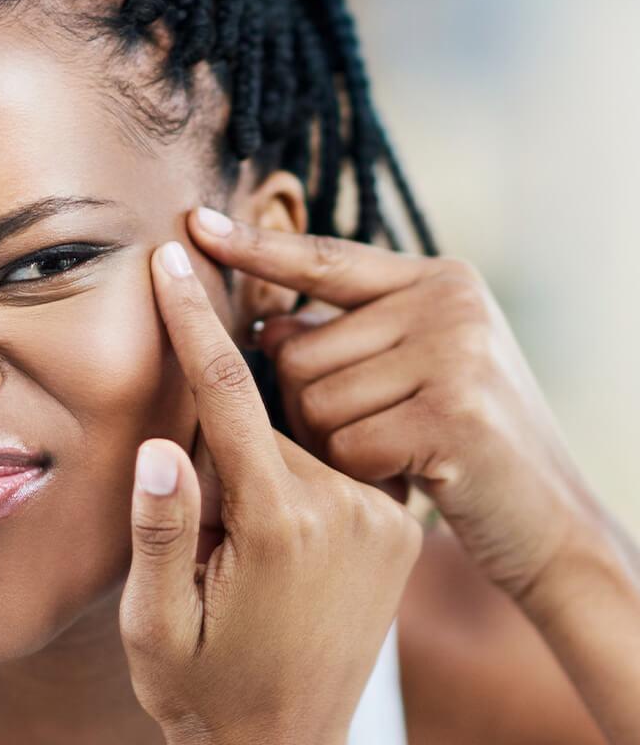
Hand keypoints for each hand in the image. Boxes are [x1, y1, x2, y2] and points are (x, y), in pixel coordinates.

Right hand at [119, 239, 423, 744]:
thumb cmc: (200, 689)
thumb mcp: (152, 624)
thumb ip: (159, 532)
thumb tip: (159, 446)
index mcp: (281, 524)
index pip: (230, 395)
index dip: (194, 320)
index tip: (173, 258)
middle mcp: (346, 511)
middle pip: (268, 412)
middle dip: (217, 406)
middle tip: (191, 480)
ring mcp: (382, 520)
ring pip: (304, 434)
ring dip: (259, 437)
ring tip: (234, 525)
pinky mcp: (396, 531)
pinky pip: (338, 460)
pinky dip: (299, 453)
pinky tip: (268, 502)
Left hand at [185, 206, 602, 600]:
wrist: (548, 519)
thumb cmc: (463, 443)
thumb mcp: (415, 372)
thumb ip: (347, 340)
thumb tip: (266, 326)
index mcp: (436, 280)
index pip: (324, 260)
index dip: (256, 248)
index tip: (196, 225)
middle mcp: (448, 302)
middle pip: (295, 351)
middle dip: (303, 407)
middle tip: (364, 434)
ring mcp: (456, 353)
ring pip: (311, 402)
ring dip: (329, 447)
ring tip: (387, 455)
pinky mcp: (454, 415)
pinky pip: (344, 446)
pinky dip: (358, 474)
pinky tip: (404, 479)